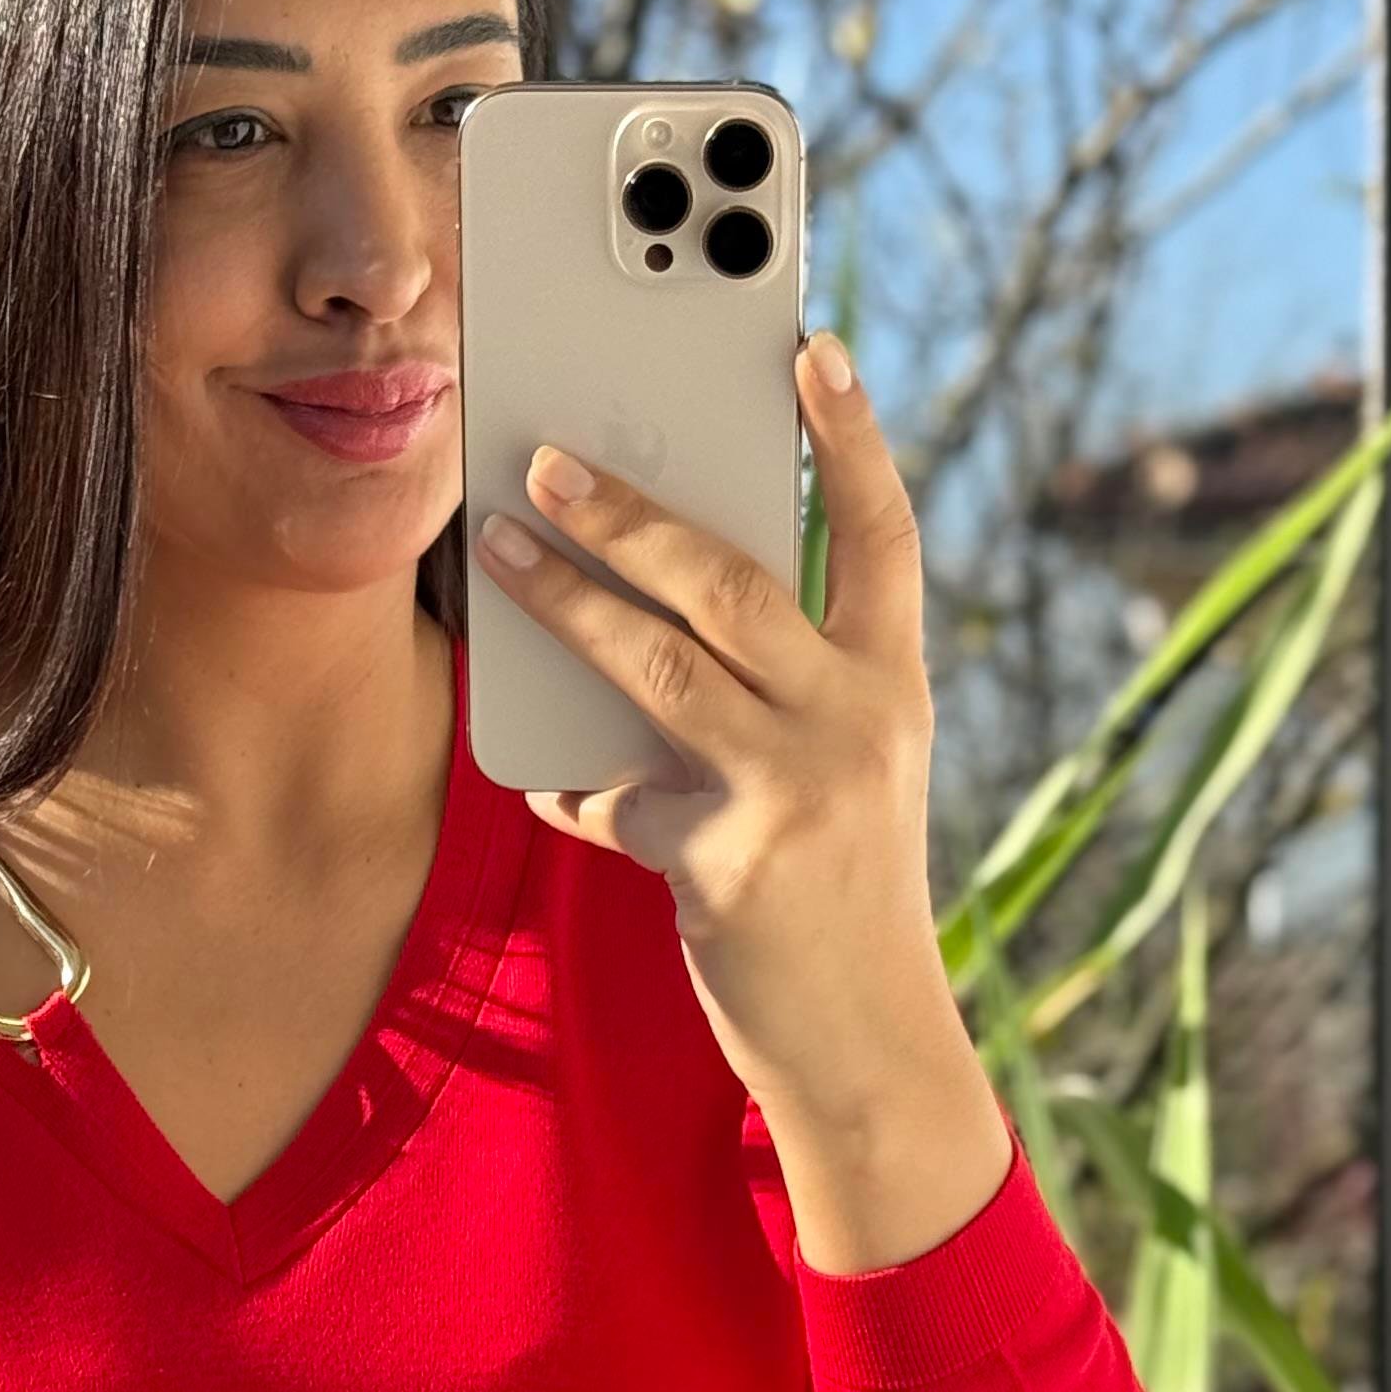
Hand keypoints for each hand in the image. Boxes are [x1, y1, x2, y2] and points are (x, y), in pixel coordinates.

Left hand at [471, 327, 945, 1129]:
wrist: (868, 1045)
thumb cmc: (838, 895)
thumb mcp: (835, 777)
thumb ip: (769, 697)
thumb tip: (638, 614)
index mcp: (893, 686)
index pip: (882, 534)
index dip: (849, 439)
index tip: (811, 346)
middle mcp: (859, 721)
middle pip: (732, 580)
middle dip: (630, 510)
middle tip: (544, 457)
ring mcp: (796, 789)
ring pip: (657, 664)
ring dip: (565, 598)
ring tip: (497, 548)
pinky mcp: (729, 860)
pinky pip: (617, 802)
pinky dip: (576, 795)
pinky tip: (545, 788)